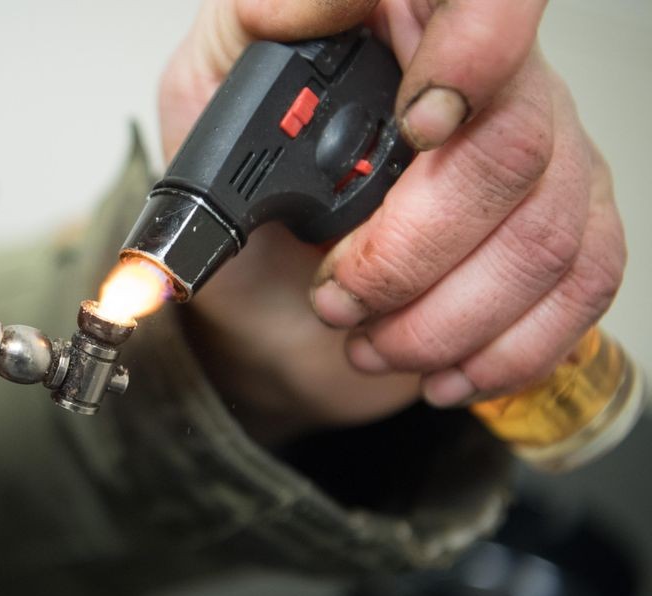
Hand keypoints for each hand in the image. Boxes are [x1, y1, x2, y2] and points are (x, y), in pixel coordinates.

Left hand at [160, 0, 623, 442]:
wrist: (268, 302)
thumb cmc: (244, 193)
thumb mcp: (206, 93)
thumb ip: (252, 27)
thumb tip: (298, 1)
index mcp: (413, 31)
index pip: (488, 3)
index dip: (473, 53)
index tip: (419, 125)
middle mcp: (494, 85)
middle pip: (509, 148)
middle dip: (408, 251)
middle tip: (335, 292)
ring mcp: (542, 157)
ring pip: (543, 237)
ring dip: (442, 317)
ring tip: (367, 339)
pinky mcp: (563, 231)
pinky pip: (581, 287)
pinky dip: (506, 348)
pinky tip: (443, 367)